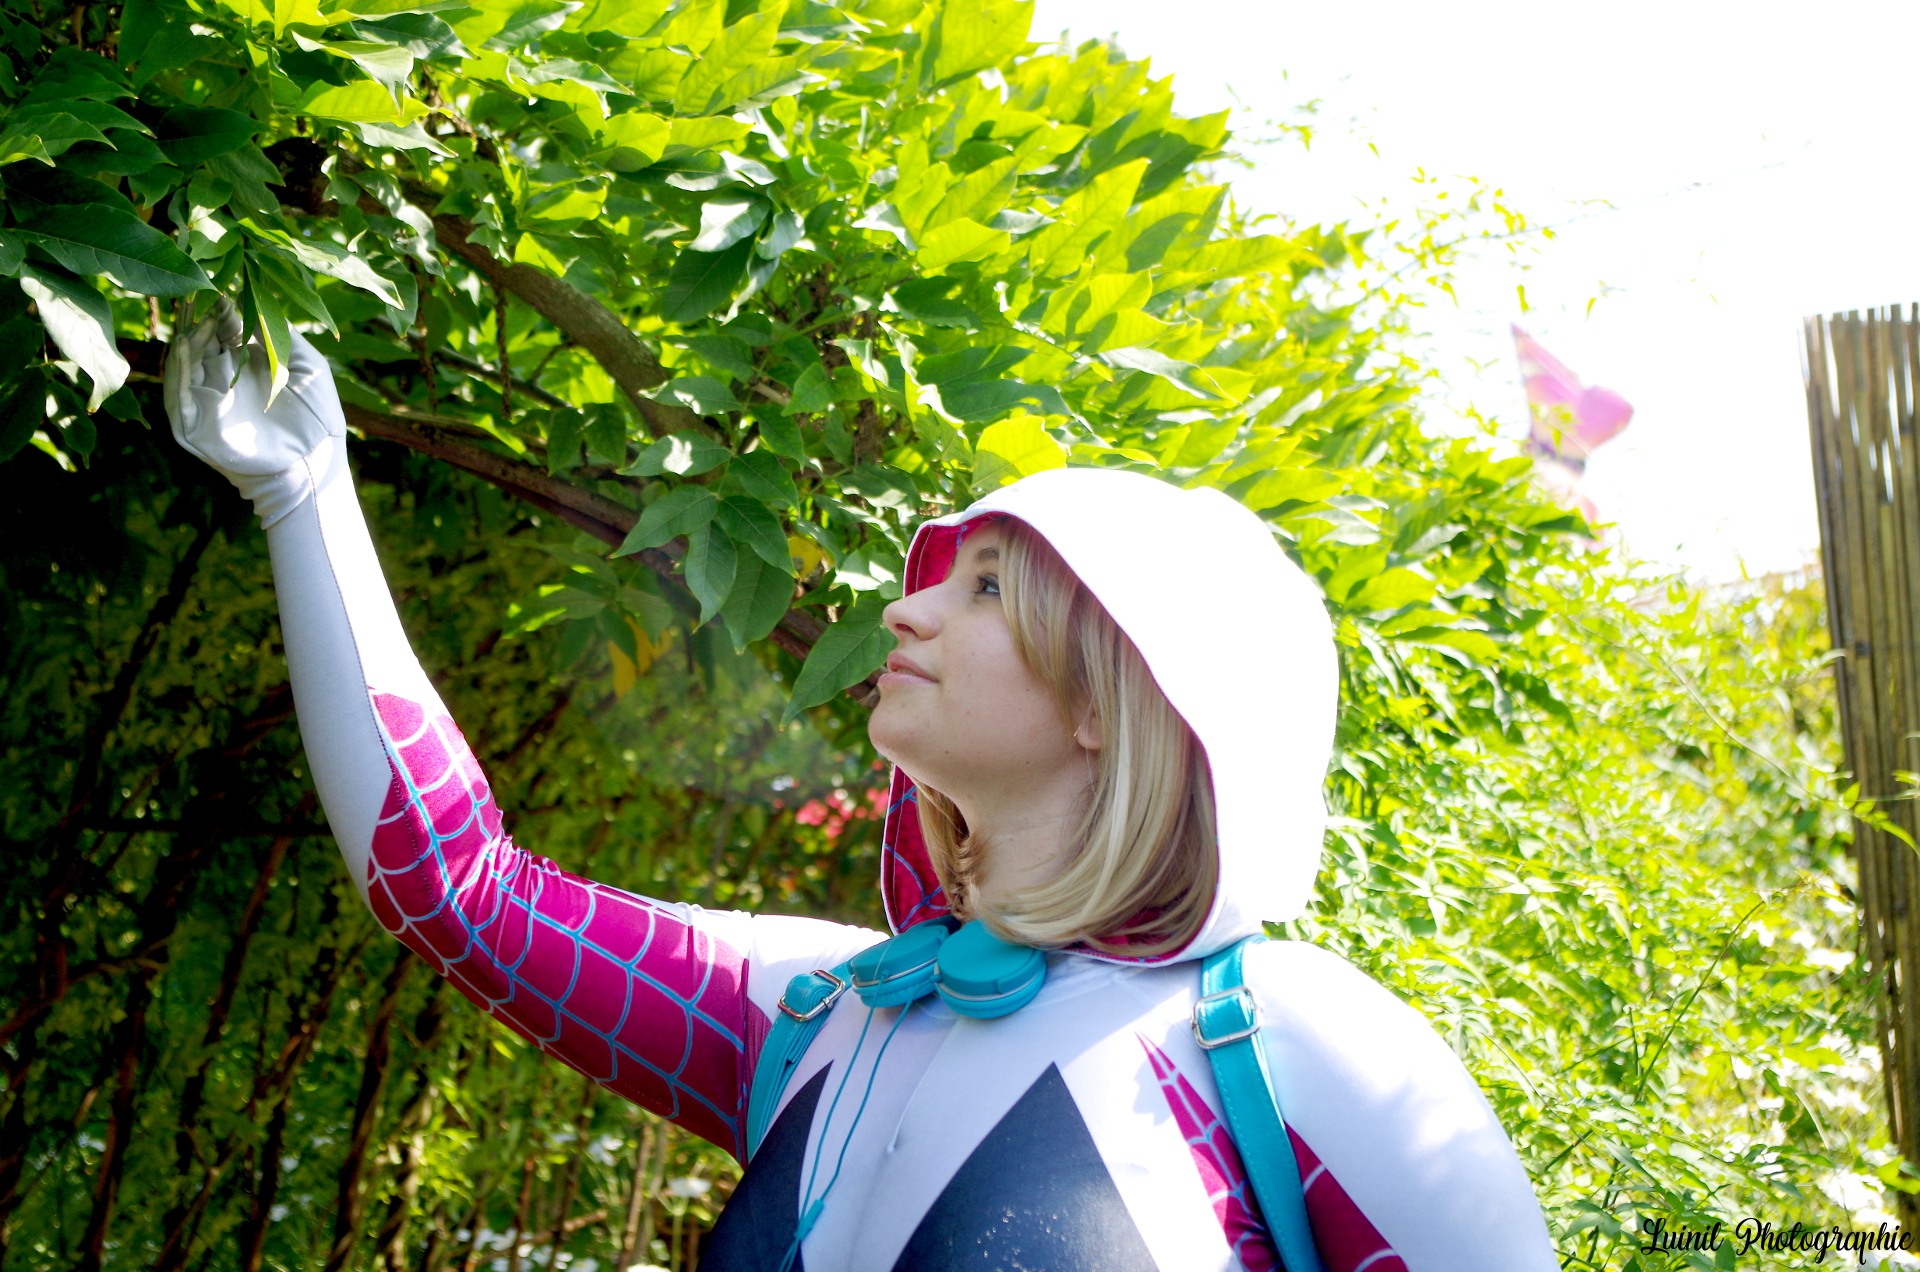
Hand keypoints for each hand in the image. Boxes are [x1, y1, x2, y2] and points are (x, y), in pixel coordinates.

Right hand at [164, 300, 348, 524]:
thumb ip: (279, 332)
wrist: (315, 462)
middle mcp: (220, 377)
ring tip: (194, 312)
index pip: (221, 328)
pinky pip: (177, 394)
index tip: (217, 283)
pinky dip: (179, 370)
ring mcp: (205, 400)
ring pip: (184, 362)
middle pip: (198, 341)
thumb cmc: (316, 416)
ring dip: (187, 336)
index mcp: (244, 362)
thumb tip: (252, 296)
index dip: (217, 307)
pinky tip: (184, 345)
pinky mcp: (195, 425)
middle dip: (197, 316)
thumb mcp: (304, 364)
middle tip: (197, 289)